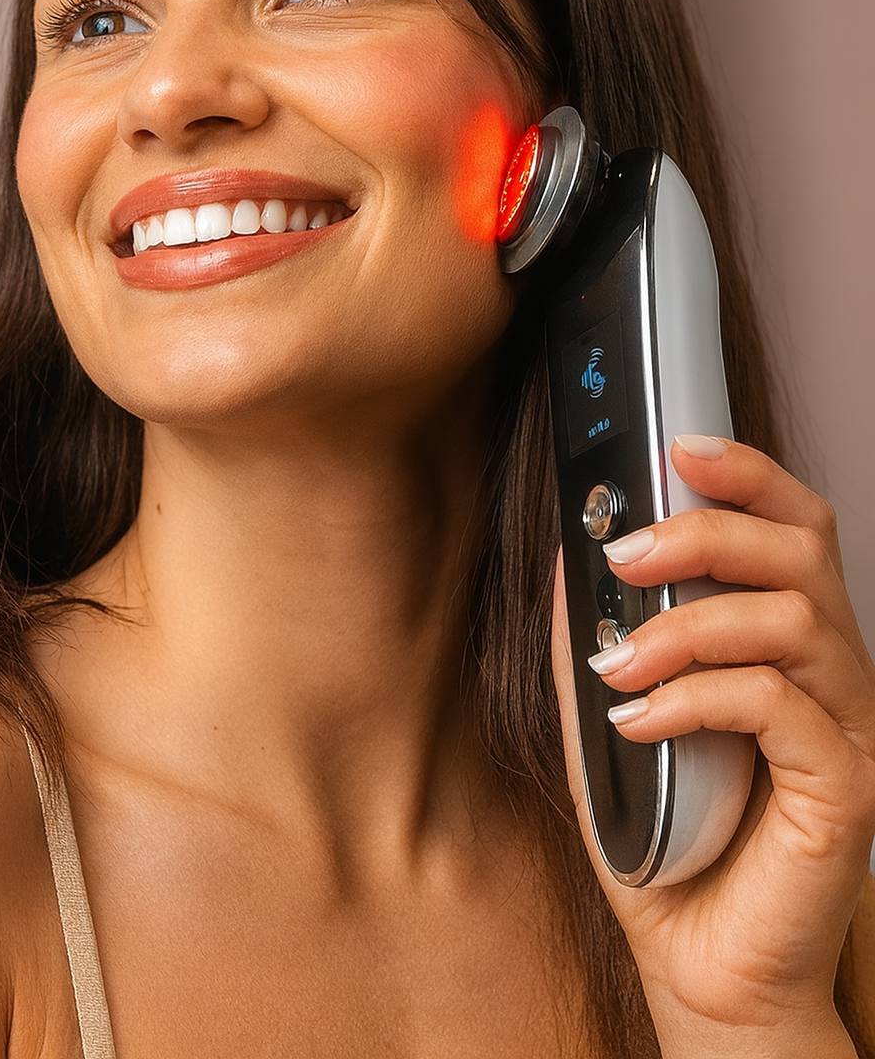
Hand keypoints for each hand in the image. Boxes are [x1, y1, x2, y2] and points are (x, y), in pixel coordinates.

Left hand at [549, 434, 874, 1034]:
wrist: (700, 965)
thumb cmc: (666, 841)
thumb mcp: (612, 719)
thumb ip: (598, 640)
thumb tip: (566, 562)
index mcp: (788, 645)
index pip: (794, 528)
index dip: (749, 474)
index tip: (680, 447)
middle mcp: (831, 674)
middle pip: (801, 552)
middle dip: (707, 532)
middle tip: (625, 554)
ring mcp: (848, 729)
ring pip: (793, 621)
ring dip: (688, 625)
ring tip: (620, 662)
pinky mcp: (847, 787)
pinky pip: (780, 706)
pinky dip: (699, 698)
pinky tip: (641, 721)